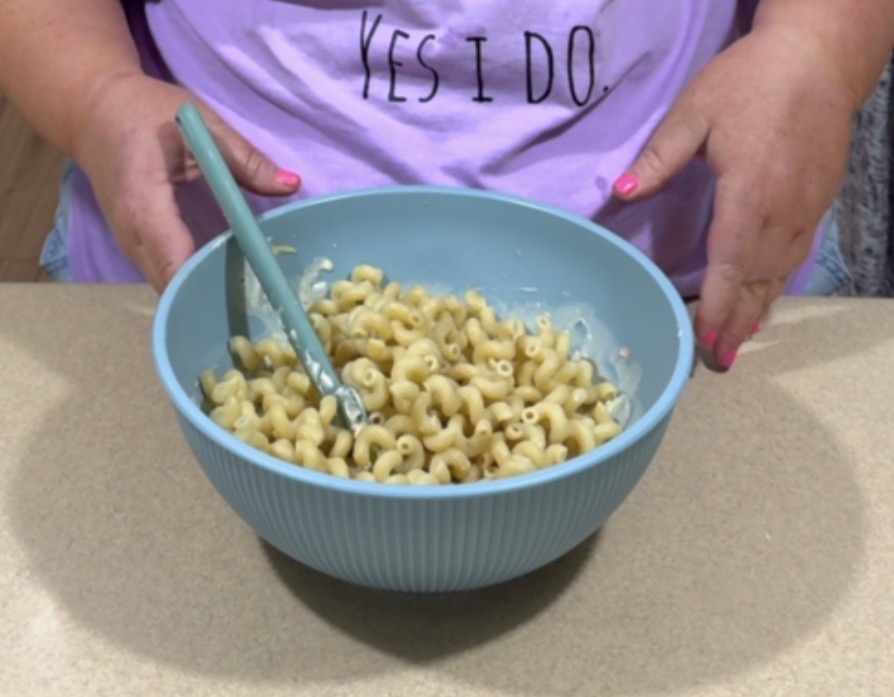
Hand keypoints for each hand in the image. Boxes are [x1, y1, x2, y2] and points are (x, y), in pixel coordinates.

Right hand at [70, 73, 300, 290]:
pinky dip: (193, 283)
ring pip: (168, 288)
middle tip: (263, 298)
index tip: (253, 290)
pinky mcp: (135, 248)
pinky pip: (165, 277)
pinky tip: (226, 278)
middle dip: (215, 297)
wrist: (93, 111)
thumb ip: (246, 159)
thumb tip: (292, 185)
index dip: (212, 284)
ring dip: (205, 294)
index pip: (176, 263)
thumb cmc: (145, 113)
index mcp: (144, 203)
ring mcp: (129, 246)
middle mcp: (131, 235)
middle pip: (173, 287)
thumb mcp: (200, 126)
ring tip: (250, 294)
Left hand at [612, 28, 855, 369]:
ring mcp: (805, 208)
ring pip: (779, 272)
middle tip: (716, 360)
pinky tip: (765, 300)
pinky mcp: (818, 202)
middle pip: (757, 279)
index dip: (717, 305)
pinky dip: (777, 284)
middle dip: (736, 322)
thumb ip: (660, 156)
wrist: (819, 57)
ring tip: (736, 344)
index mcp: (750, 190)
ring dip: (757, 310)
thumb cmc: (751, 80)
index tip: (703, 338)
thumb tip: (623, 192)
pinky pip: (795, 255)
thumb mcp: (696, 110)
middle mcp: (782, 210)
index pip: (730, 262)